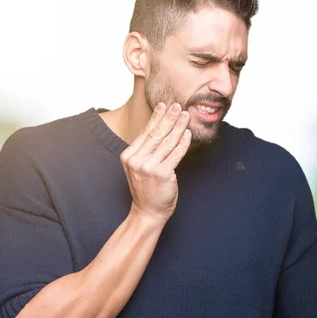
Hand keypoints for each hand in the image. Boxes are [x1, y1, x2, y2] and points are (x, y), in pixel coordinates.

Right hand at [119, 102, 191, 224]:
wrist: (147, 212)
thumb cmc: (146, 189)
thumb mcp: (139, 167)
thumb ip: (146, 151)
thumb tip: (161, 129)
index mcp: (129, 156)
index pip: (145, 132)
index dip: (156, 118)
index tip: (163, 105)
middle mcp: (136, 160)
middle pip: (156, 134)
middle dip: (168, 118)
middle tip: (177, 105)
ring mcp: (148, 167)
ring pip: (167, 142)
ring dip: (178, 127)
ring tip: (185, 115)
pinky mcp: (162, 174)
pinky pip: (175, 154)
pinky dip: (183, 143)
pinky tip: (188, 133)